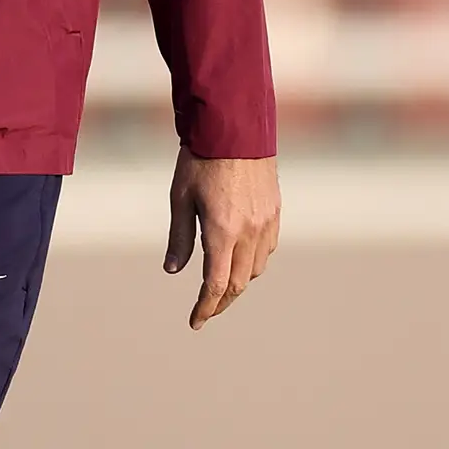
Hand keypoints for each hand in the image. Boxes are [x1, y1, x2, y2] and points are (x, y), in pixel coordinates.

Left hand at [165, 150, 279, 327]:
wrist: (235, 127)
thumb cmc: (200, 160)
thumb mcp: (180, 199)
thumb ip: (180, 238)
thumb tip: (174, 271)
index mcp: (222, 232)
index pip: (215, 286)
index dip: (205, 308)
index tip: (195, 321)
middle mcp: (248, 232)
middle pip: (237, 283)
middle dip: (220, 302)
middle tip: (204, 311)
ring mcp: (265, 222)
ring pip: (255, 269)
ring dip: (237, 283)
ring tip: (220, 286)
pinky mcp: (275, 211)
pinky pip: (267, 249)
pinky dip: (253, 262)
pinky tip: (239, 259)